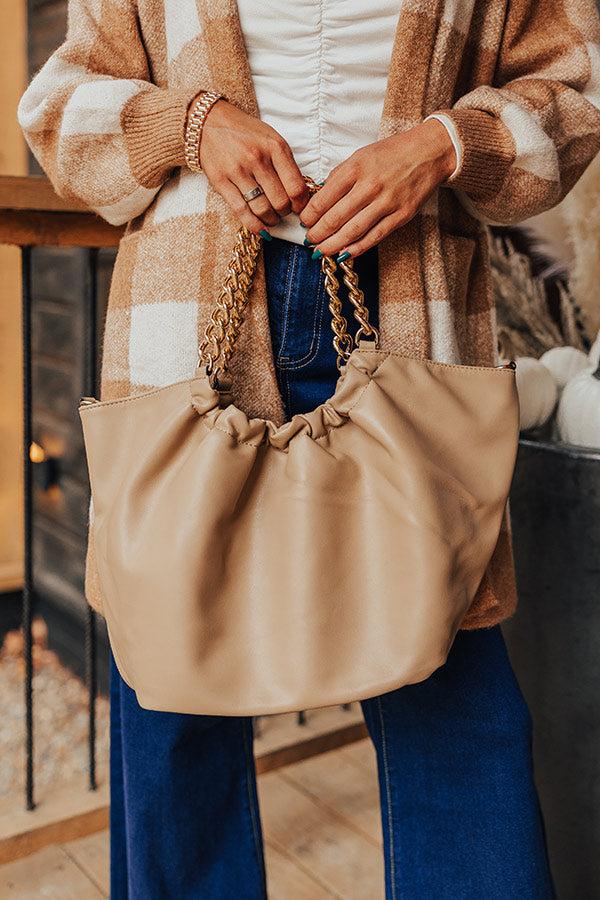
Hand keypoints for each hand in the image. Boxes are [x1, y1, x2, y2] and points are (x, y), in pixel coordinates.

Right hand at [195, 98, 309, 233]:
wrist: (210, 122)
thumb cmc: (245, 132)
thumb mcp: (271, 139)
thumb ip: (285, 163)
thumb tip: (299, 194)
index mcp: (275, 147)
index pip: (296, 186)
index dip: (301, 204)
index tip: (300, 208)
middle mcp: (257, 158)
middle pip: (280, 201)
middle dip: (285, 212)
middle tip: (283, 212)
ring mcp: (238, 171)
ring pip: (262, 209)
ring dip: (271, 220)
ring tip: (272, 219)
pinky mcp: (221, 181)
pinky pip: (241, 211)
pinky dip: (254, 225)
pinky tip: (261, 229)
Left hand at [300, 119, 456, 258]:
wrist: (429, 152)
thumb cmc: (392, 153)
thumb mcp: (361, 156)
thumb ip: (340, 176)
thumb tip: (319, 198)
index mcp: (356, 168)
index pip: (324, 197)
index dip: (310, 214)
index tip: (304, 222)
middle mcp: (370, 185)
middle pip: (336, 217)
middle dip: (318, 233)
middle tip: (309, 241)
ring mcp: (387, 202)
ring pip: (353, 230)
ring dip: (333, 244)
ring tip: (321, 251)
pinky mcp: (401, 215)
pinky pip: (375, 236)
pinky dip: (357, 247)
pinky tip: (344, 254)